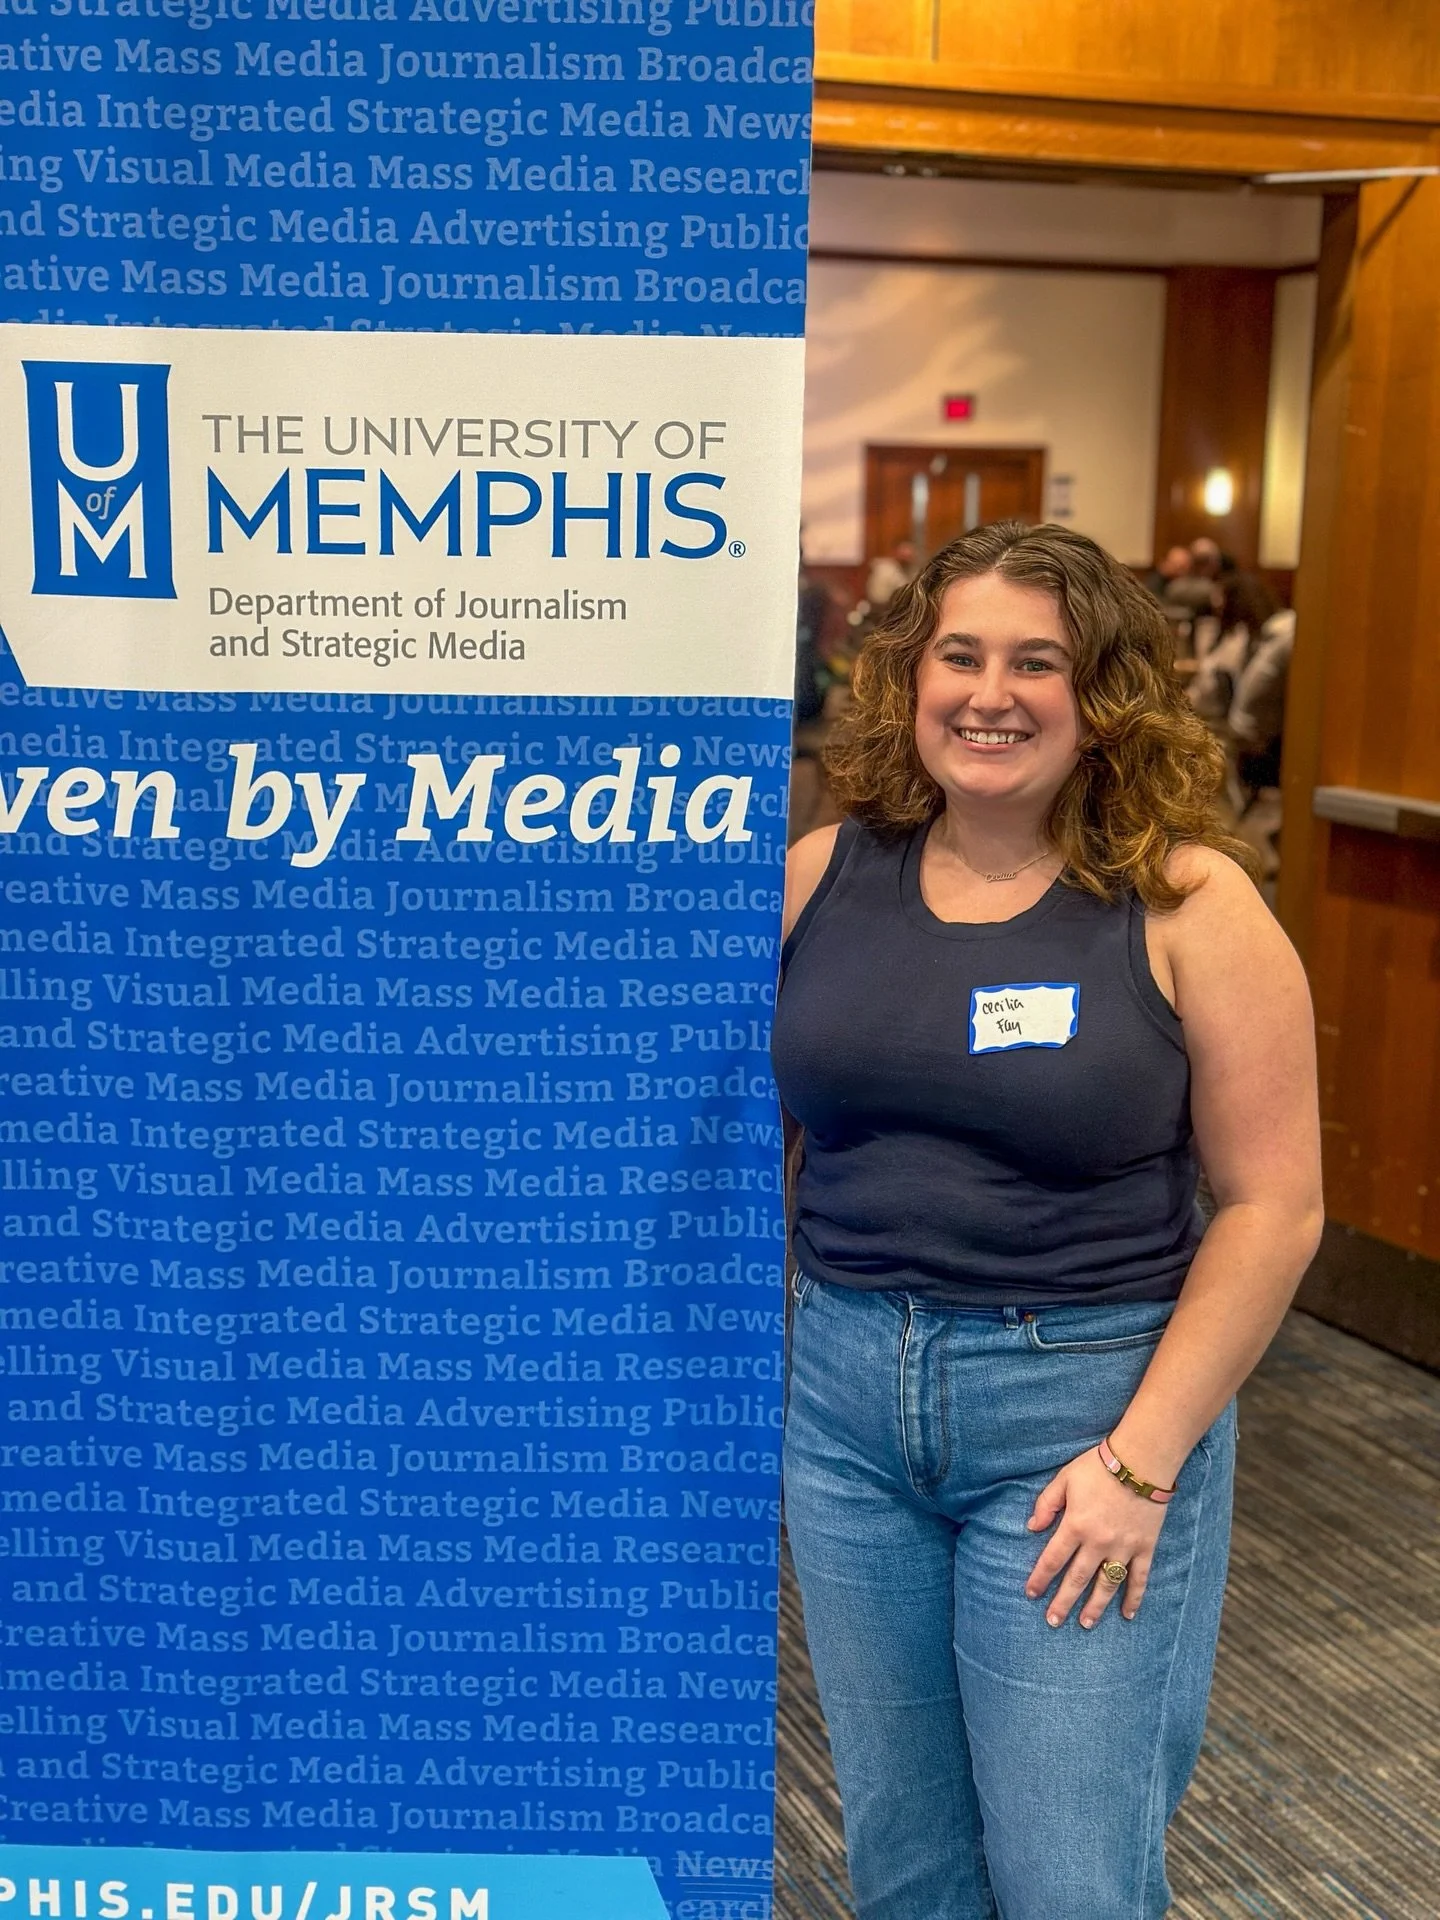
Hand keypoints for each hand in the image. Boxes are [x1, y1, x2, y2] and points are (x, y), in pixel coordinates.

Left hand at [1024, 1447, 1167, 1627]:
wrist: (1140, 1460)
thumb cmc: (1098, 1466)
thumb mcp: (1064, 1479)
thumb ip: (1046, 1504)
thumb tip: (1031, 1528)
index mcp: (1075, 1525)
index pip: (1052, 1559)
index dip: (1040, 1578)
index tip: (1031, 1594)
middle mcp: (1098, 1542)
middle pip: (1077, 1579)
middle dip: (1063, 1602)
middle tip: (1052, 1622)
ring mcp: (1123, 1547)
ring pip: (1106, 1584)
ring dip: (1095, 1606)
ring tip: (1085, 1623)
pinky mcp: (1145, 1547)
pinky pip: (1139, 1578)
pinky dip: (1134, 1598)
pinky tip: (1128, 1614)